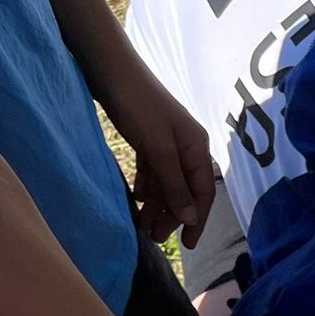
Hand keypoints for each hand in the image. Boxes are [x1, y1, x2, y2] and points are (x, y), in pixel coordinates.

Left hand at [100, 64, 216, 247]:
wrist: (112, 70)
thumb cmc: (139, 106)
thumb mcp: (159, 149)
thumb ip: (174, 185)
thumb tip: (191, 218)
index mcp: (196, 149)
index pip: (202, 194)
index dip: (196, 220)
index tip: (188, 245)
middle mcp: (186, 148)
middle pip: (183, 191)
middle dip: (172, 216)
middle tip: (155, 237)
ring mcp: (167, 144)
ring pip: (166, 183)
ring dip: (156, 205)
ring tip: (143, 225)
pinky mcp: (148, 139)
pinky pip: (152, 171)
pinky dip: (146, 187)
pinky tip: (137, 200)